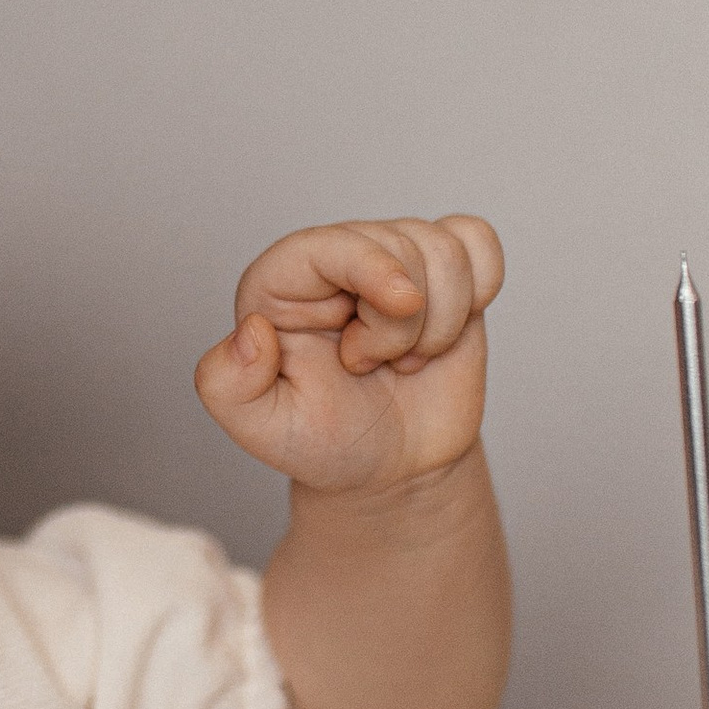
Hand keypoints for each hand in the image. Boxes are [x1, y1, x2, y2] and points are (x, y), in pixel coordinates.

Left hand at [196, 214, 503, 498]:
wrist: (390, 467)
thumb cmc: (327, 441)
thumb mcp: (263, 428)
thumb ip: (227, 385)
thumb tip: (251, 330)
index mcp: (282, 284)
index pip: (333, 243)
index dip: (374, 266)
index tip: (403, 305)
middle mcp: (337, 260)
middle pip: (400, 244)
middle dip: (404, 323)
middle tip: (373, 367)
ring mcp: (394, 262)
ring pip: (446, 248)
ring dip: (442, 320)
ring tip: (405, 360)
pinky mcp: (442, 274)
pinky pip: (478, 241)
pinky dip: (481, 285)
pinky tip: (449, 331)